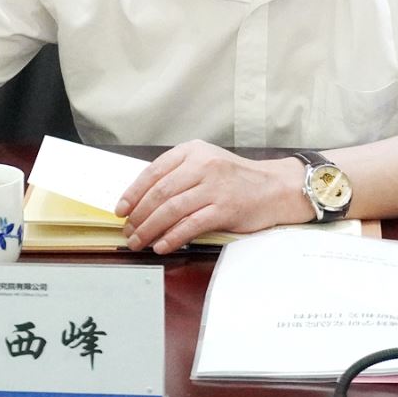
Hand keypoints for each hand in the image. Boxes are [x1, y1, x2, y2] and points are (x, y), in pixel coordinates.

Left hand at [114, 140, 309, 253]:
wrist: (276, 188)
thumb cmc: (238, 179)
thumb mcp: (207, 163)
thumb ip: (179, 174)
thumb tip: (143, 199)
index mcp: (193, 151)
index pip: (153, 172)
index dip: (133, 193)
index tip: (121, 210)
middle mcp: (202, 165)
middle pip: (159, 193)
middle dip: (138, 216)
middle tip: (128, 232)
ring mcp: (214, 187)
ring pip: (171, 210)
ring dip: (150, 229)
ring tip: (139, 242)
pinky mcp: (225, 209)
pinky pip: (190, 225)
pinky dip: (172, 237)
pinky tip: (162, 245)